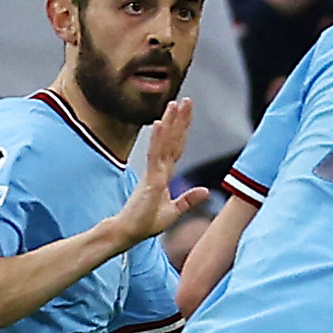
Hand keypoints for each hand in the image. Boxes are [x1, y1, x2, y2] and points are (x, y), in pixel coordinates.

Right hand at [107, 99, 210, 249]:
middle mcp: (159, 169)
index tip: (187, 112)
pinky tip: (159, 124)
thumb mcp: (173, 211)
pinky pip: (154, 155)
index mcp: (164, 174)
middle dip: (178, 120)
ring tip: (173, 103)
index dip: (183, 130)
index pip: (176, 147)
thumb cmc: (145, 223)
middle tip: (185, 99)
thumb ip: (188, 200)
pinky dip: (157, 139)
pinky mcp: (149, 179)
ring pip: (163, 143)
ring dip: (168, 123)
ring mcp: (153, 172)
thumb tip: (204, 190)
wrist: (128, 232)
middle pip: (172, 140)